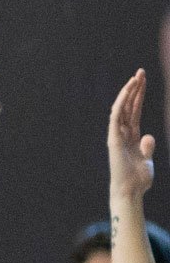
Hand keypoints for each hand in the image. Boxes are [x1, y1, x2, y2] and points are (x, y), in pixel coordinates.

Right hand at [112, 70, 155, 208]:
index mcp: (131, 136)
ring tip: (136, 76)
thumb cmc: (138, 179)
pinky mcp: (113, 139)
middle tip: (141, 72)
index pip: (134, 110)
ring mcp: (117, 135)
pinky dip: (121, 102)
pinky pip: (116, 116)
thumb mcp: (147, 159)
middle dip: (135, 88)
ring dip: (129, 91)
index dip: (139, 95)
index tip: (143, 80)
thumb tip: (147, 135)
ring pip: (121, 107)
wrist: (131, 191)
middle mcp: (122, 133)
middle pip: (128, 105)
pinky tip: (128, 91)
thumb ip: (147, 146)